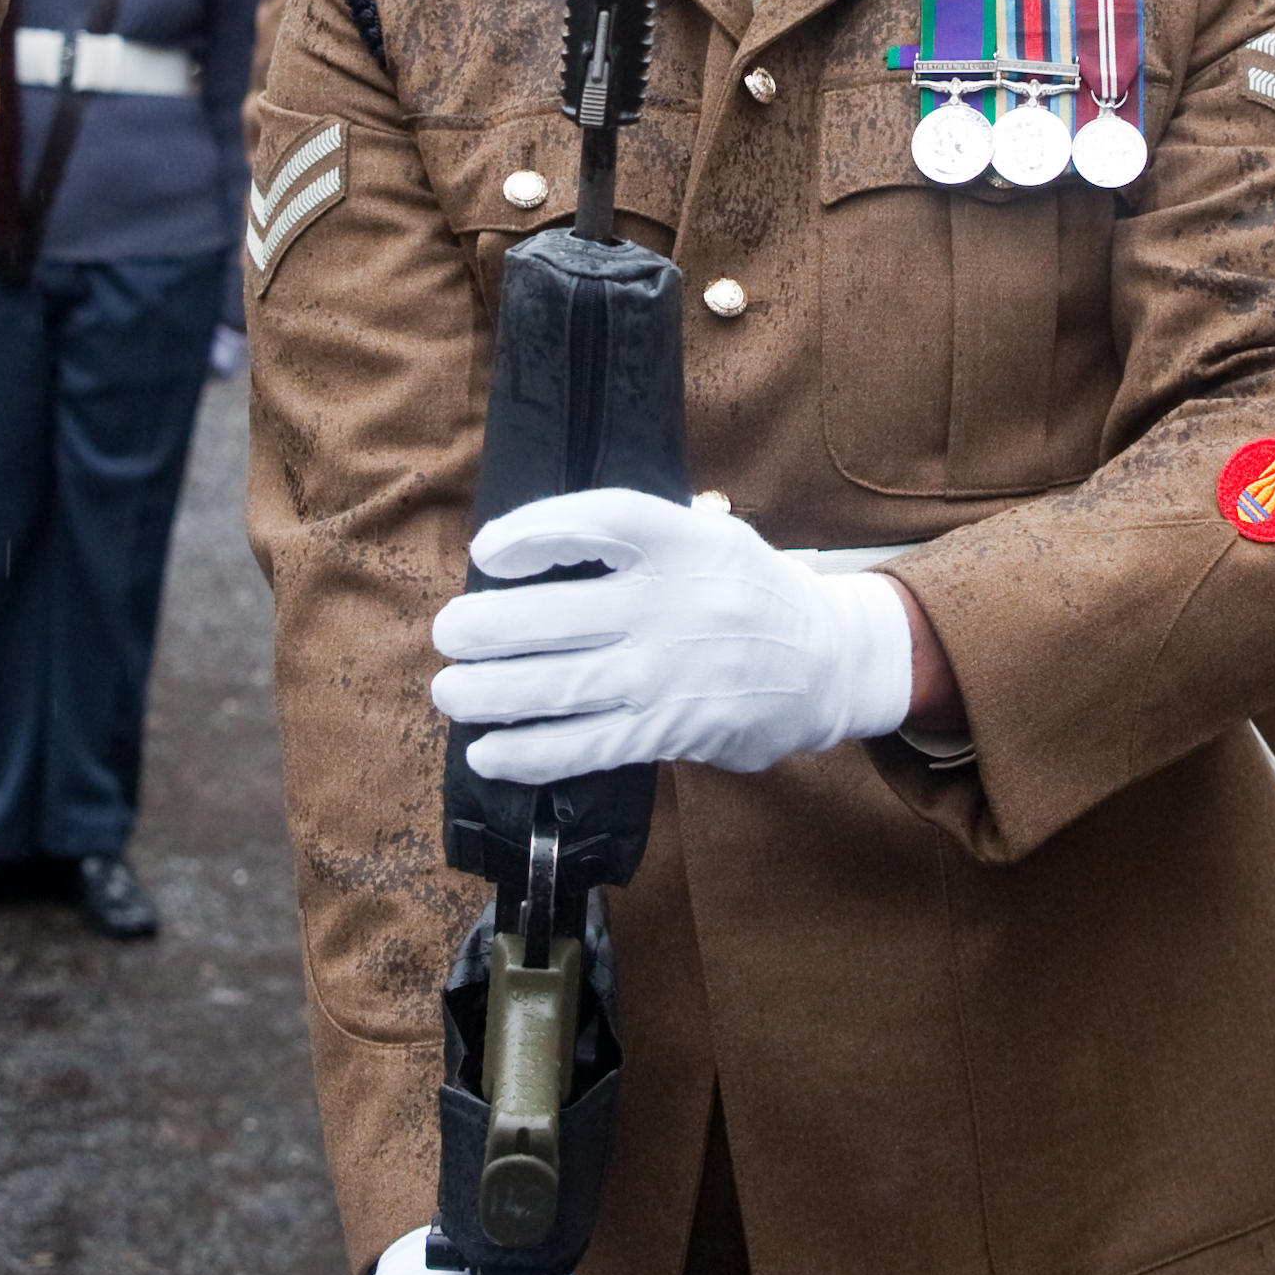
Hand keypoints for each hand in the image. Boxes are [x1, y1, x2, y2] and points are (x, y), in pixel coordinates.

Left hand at [437, 488, 917, 783]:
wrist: (825, 663)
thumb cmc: (746, 592)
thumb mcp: (709, 535)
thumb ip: (634, 536)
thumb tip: (525, 547)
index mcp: (688, 540)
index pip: (605, 522)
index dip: (538, 531)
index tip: (488, 550)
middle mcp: (679, 605)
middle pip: (562, 615)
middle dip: (488, 627)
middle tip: (449, 632)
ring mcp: (672, 674)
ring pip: (562, 687)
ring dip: (492, 693)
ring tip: (451, 689)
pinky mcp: (670, 731)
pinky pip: (587, 746)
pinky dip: (531, 753)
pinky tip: (491, 751)